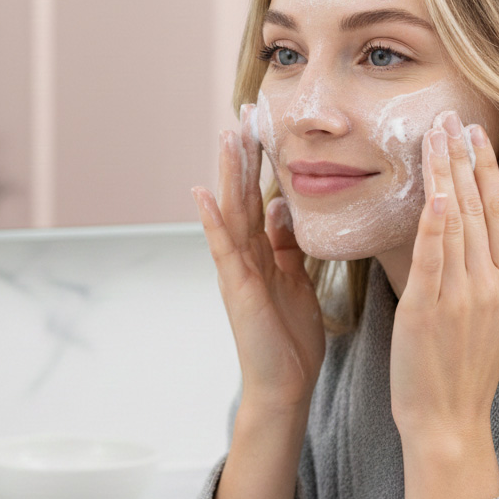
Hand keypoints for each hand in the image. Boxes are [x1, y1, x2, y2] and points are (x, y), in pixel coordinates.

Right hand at [192, 105, 325, 410]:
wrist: (284, 384)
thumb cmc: (291, 339)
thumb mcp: (296, 282)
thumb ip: (288, 247)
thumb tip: (283, 209)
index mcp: (263, 254)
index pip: (260, 197)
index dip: (262, 162)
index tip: (265, 126)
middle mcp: (245, 257)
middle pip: (242, 196)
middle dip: (244, 155)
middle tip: (244, 114)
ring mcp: (237, 271)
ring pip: (231, 213)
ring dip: (228, 174)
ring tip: (227, 136)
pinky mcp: (236, 289)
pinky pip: (223, 249)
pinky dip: (212, 221)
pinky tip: (203, 194)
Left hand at [390, 110, 498, 440]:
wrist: (447, 417)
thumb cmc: (473, 368)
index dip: (490, 171)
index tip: (479, 135)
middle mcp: (487, 283)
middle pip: (477, 209)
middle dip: (464, 160)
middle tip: (451, 117)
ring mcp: (457, 295)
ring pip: (454, 224)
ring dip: (444, 176)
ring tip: (435, 136)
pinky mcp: (424, 308)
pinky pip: (432, 258)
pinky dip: (434, 224)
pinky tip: (435, 192)